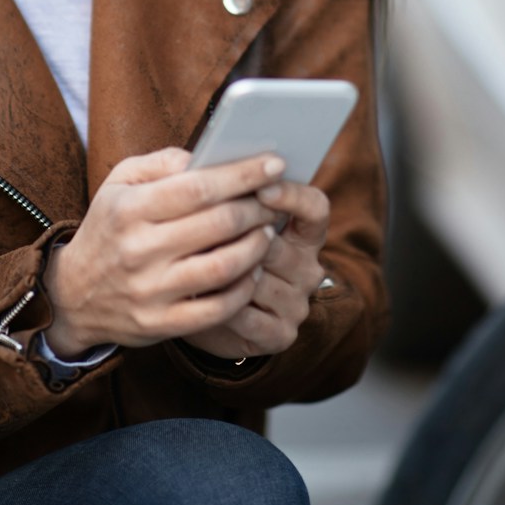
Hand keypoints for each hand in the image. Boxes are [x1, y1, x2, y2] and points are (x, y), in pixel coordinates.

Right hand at [41, 148, 284, 356]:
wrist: (72, 296)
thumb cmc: (109, 229)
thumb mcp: (119, 184)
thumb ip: (162, 162)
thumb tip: (208, 156)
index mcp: (129, 209)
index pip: (198, 187)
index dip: (242, 174)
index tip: (274, 164)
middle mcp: (138, 250)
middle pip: (218, 224)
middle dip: (257, 208)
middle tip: (274, 200)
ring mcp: (150, 291)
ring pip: (224, 267)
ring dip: (257, 246)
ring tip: (267, 232)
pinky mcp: (160, 324)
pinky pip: (218, 309)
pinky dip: (244, 288)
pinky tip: (252, 271)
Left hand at [180, 180, 329, 360]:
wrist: (205, 312)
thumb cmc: (214, 253)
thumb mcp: (225, 222)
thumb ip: (224, 196)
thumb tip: (205, 169)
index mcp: (304, 235)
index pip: (315, 209)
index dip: (292, 196)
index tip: (262, 185)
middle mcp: (308, 269)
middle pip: (277, 245)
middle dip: (238, 237)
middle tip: (201, 228)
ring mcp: (297, 304)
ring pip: (258, 281)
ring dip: (223, 272)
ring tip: (189, 261)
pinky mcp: (280, 335)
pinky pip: (247, 317)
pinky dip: (219, 304)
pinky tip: (198, 293)